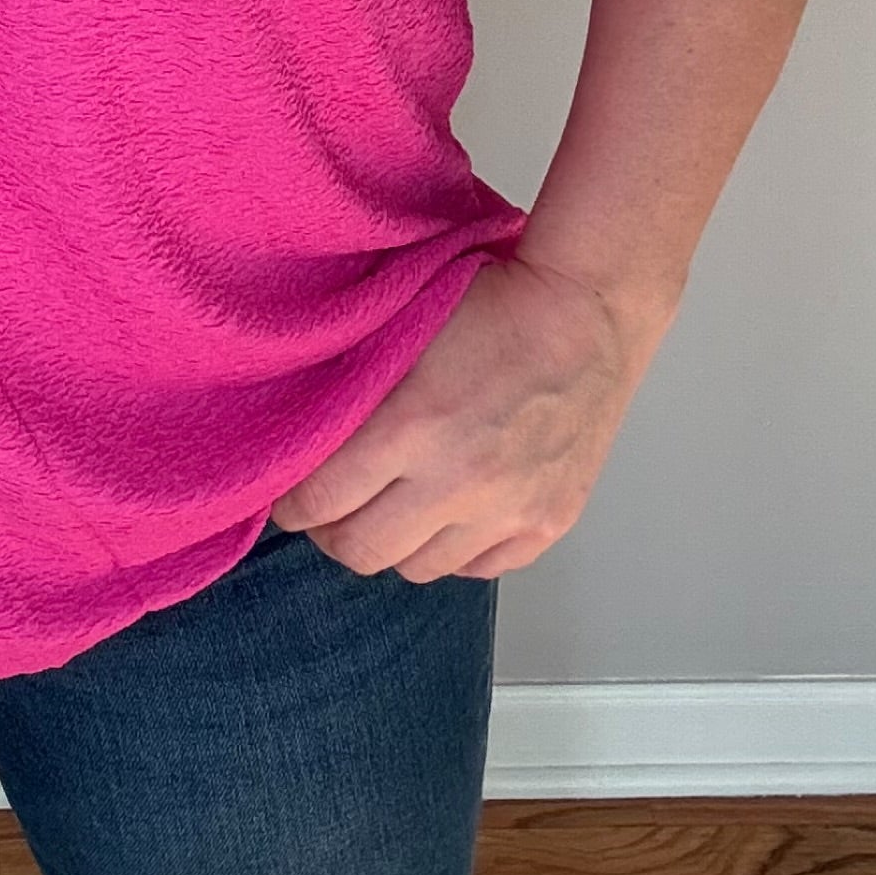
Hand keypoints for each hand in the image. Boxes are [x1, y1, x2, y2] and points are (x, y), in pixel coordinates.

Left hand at [266, 253, 671, 580]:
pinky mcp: (547, 523)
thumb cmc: (492, 305)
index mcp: (415, 424)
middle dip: (332, 533)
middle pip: (361, 550)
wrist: (585, 312)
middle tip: (330, 512)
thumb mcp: (403, 332)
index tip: (289, 496)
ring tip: (389, 511)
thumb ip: (353, 390)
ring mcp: (509, 509)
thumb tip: (299, 436)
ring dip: (393, 544)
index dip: (292, 504)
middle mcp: (460, 480)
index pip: (322, 500)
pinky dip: (454, 550)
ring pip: (418, 569)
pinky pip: (478, 569)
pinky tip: (446, 516)